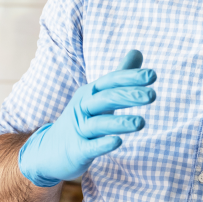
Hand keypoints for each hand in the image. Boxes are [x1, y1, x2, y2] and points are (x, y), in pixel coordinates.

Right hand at [17, 50, 155, 186]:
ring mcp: (79, 129)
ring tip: (141, 123)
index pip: (111, 81)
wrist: (49, 150)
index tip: (152, 75)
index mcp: (91, 93)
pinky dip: (103, 144)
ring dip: (120, 122)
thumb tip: (137, 51)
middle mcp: (84, 107)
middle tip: (152, 95)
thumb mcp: (98, 95)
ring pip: (99, 124)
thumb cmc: (82, 119)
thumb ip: (120, 75)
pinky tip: (118, 142)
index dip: (130, 77)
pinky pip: (90, 147)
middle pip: (106, 98)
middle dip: (128, 96)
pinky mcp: (77, 150)